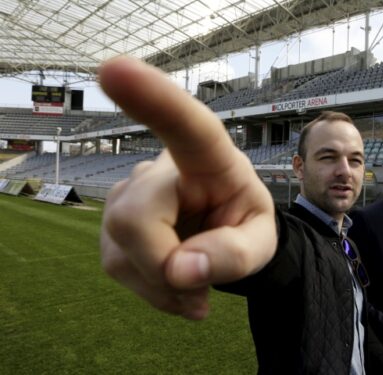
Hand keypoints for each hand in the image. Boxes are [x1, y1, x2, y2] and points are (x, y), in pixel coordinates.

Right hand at [99, 56, 276, 319]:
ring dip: (166, 286)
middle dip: (166, 268)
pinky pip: (119, 268)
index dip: (152, 99)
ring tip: (199, 276)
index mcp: (210, 157)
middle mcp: (159, 168)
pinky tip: (177, 282)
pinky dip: (154, 290)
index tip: (115, 68)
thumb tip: (179, 270)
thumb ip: (234, 256)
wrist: (226, 237)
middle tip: (205, 283)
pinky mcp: (110, 223)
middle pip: (136, 221)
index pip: (185, 126)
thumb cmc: (245, 225)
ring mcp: (126, 194)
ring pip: (124, 254)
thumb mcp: (260, 243)